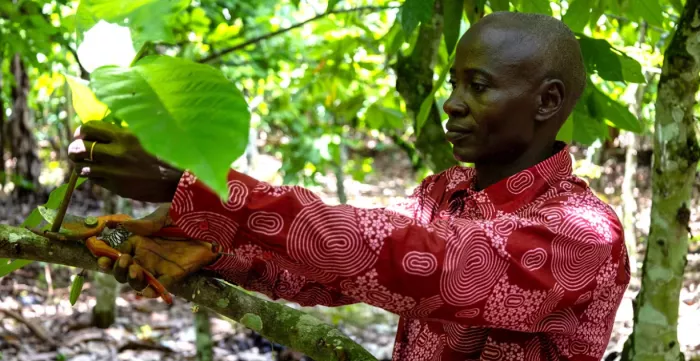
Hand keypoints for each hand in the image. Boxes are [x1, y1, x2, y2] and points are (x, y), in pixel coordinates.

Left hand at [68, 120, 183, 202]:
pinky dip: (94, 177)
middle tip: (78, 151)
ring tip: (86, 165)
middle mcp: (116, 153)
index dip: (81, 131)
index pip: (89, 128)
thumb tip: (100, 132)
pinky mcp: (116, 187)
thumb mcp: (143, 137)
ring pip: (82, 167)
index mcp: (124, 136)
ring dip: (81, 165)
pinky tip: (101, 174)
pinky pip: (95, 180)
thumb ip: (122, 134)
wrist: (177, 180)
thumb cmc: (163, 155)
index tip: (82, 135)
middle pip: (79, 148)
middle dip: (74, 149)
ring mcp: (115, 172)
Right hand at [97, 204, 218, 298]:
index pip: (117, 252)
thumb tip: (123, 225)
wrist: (216, 224)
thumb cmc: (189, 214)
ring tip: (134, 269)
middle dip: (116, 269)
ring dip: (130, 279)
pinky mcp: (174, 275)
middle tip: (122, 260)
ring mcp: (159, 266)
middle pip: (123, 270)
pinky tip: (147, 288)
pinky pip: (159, 288)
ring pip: (137, 281)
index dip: (106, 256)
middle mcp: (147, 255)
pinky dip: (151, 291)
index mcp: (140, 240)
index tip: (100, 254)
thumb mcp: (165, 215)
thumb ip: (146, 223)